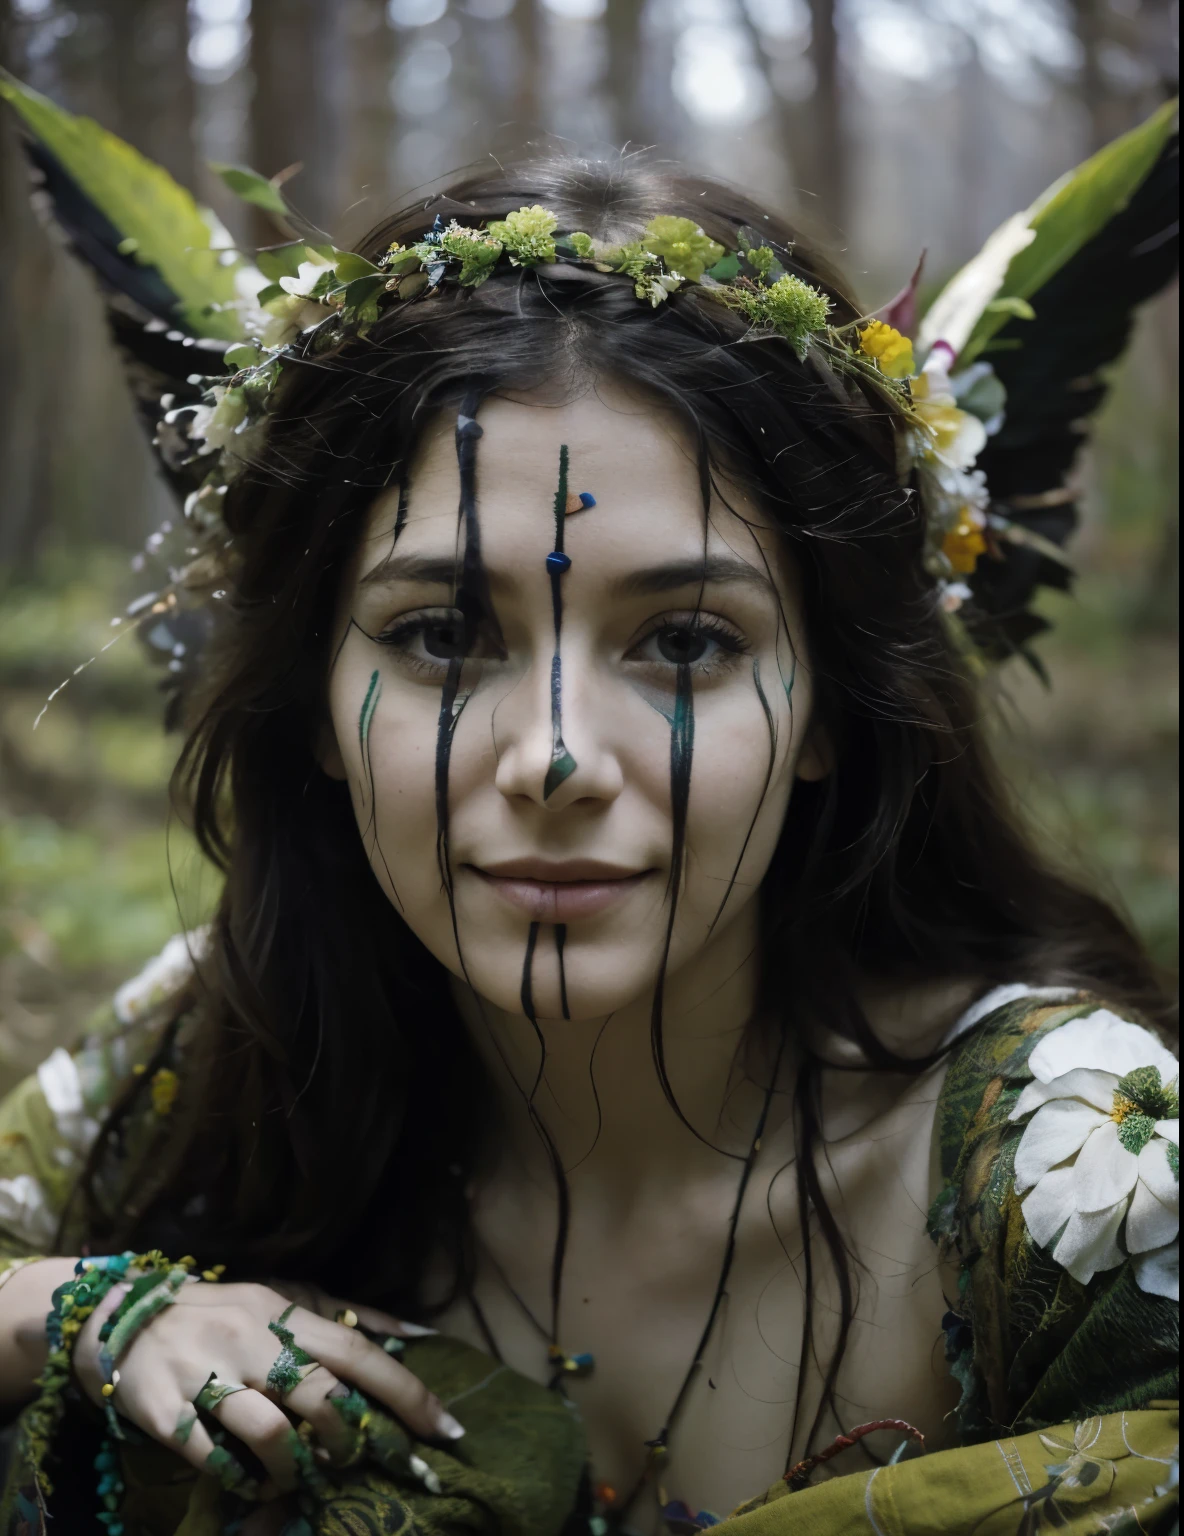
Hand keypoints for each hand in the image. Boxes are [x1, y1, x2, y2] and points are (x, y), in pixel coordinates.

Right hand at [73, 1278, 461, 1497]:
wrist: (117, 1316)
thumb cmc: (215, 1314)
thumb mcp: (279, 1301)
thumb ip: (345, 1317)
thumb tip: (416, 1333)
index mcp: (282, 1311)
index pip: (358, 1351)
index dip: (405, 1392)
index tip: (444, 1429)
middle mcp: (249, 1338)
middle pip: (320, 1395)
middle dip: (347, 1440)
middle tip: (350, 1460)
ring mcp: (205, 1373)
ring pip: (271, 1432)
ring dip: (294, 1469)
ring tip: (296, 1477)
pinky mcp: (163, 1408)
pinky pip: (213, 1458)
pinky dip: (240, 1480)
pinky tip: (248, 1484)